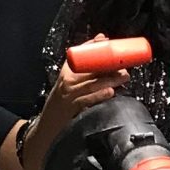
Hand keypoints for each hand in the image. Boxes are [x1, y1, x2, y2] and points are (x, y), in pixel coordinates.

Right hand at [14, 55, 121, 169]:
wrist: (45, 129)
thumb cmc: (61, 106)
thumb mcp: (69, 86)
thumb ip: (84, 73)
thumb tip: (101, 51)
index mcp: (66, 73)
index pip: (78, 55)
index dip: (92, 47)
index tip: (105, 40)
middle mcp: (66, 82)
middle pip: (89, 69)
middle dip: (107, 64)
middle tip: (124, 62)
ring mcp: (68, 96)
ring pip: (91, 83)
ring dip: (109, 79)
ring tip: (124, 76)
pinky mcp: (71, 109)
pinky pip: (86, 100)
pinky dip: (98, 96)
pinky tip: (110, 92)